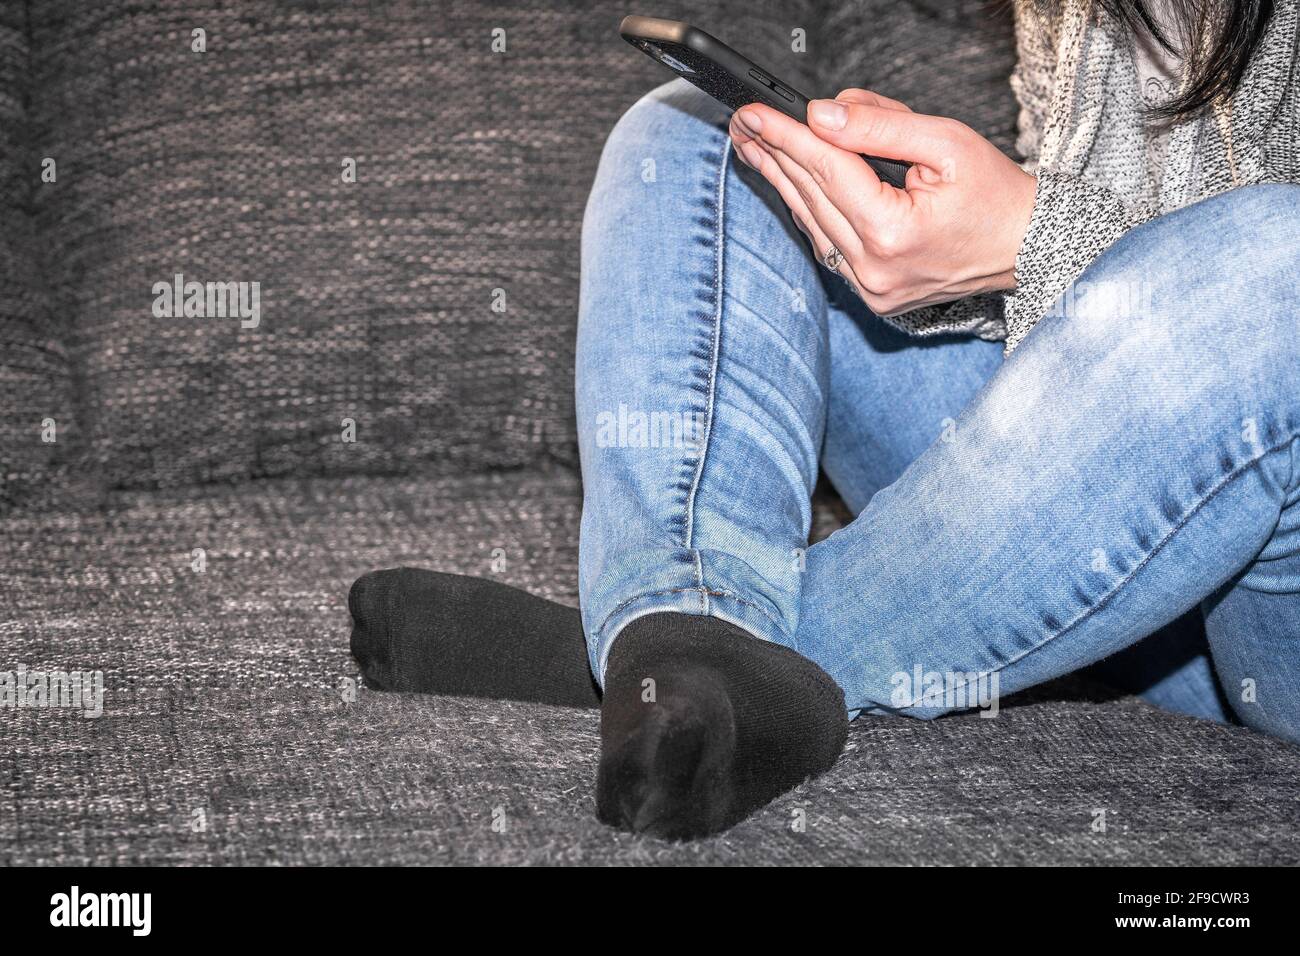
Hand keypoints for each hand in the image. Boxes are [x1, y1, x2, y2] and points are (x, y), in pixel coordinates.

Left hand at [728, 89, 1036, 316]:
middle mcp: (875, 269)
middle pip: (811, 198)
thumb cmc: (997, 196)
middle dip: (773, 155)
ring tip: (753, 148)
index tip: (753, 112)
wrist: (1028, 249)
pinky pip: (829, 247)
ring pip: (812, 224)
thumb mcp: (947, 143)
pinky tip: (789, 185)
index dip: (785, 136)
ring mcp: (872, 289)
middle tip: (740, 125)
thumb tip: (822, 115)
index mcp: (893, 233)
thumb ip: (881, 127)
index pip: (826, 171)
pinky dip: (809, 212)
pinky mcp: (874, 295)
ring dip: (782, 183)